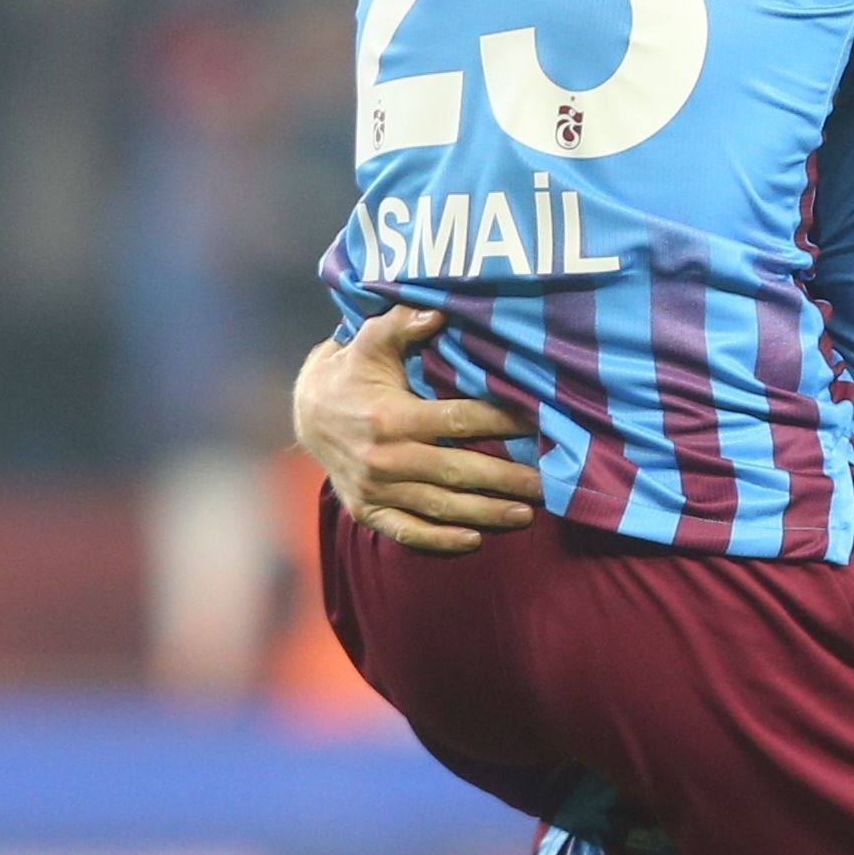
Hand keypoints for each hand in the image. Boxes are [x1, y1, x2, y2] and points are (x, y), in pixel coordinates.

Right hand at [294, 307, 540, 553]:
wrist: (305, 415)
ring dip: (485, 514)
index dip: (501, 421)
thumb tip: (437, 313)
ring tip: (526, 515)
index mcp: (390, 417)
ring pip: (439, 506)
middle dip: (506, 480)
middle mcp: (384, 457)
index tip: (539, 425)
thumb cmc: (352, 373)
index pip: (458, 420)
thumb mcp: (370, 341)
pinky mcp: (367, 510)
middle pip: (457, 471)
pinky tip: (474, 541)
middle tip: (548, 486)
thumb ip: (403, 325)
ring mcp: (375, 489)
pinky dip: (439, 541)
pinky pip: (406, 532)